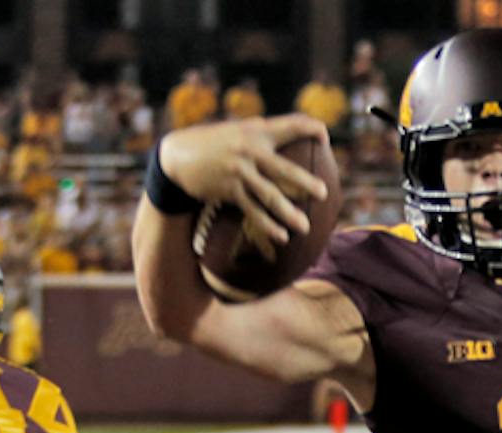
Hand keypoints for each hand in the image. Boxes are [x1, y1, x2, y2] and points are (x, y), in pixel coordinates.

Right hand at [158, 116, 330, 250]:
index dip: (310, 128)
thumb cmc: (213, 143)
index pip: (290, 125)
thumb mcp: (237, 130)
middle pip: (284, 169)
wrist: (177, 155)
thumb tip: (292, 134)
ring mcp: (239, 171)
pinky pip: (253, 211)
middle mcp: (249, 149)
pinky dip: (268, 225)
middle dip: (305, 182)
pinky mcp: (228, 189)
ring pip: (270, 196)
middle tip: (323, 194)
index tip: (325, 135)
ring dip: (289, 213)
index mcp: (255, 130)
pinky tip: (282, 237)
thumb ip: (261, 134)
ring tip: (305, 227)